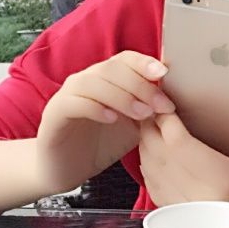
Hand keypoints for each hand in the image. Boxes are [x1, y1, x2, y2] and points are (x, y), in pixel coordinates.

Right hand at [36, 51, 175, 195]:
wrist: (67, 168)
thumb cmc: (103, 143)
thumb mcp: (133, 124)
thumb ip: (149, 109)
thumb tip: (174, 101)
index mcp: (106, 78)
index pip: (125, 59)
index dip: (144, 63)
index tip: (164, 74)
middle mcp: (86, 80)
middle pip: (113, 68)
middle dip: (141, 85)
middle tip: (160, 106)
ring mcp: (68, 95)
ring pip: (94, 82)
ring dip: (122, 96)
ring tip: (141, 114)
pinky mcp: (54, 114)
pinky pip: (74, 102)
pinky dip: (96, 108)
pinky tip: (112, 119)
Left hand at [139, 58, 228, 227]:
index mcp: (226, 181)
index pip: (178, 146)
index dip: (164, 120)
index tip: (163, 99)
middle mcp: (206, 203)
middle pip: (159, 160)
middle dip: (149, 130)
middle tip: (150, 104)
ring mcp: (198, 217)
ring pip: (154, 178)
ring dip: (147, 150)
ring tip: (149, 124)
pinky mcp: (195, 223)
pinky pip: (160, 194)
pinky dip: (152, 172)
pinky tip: (156, 154)